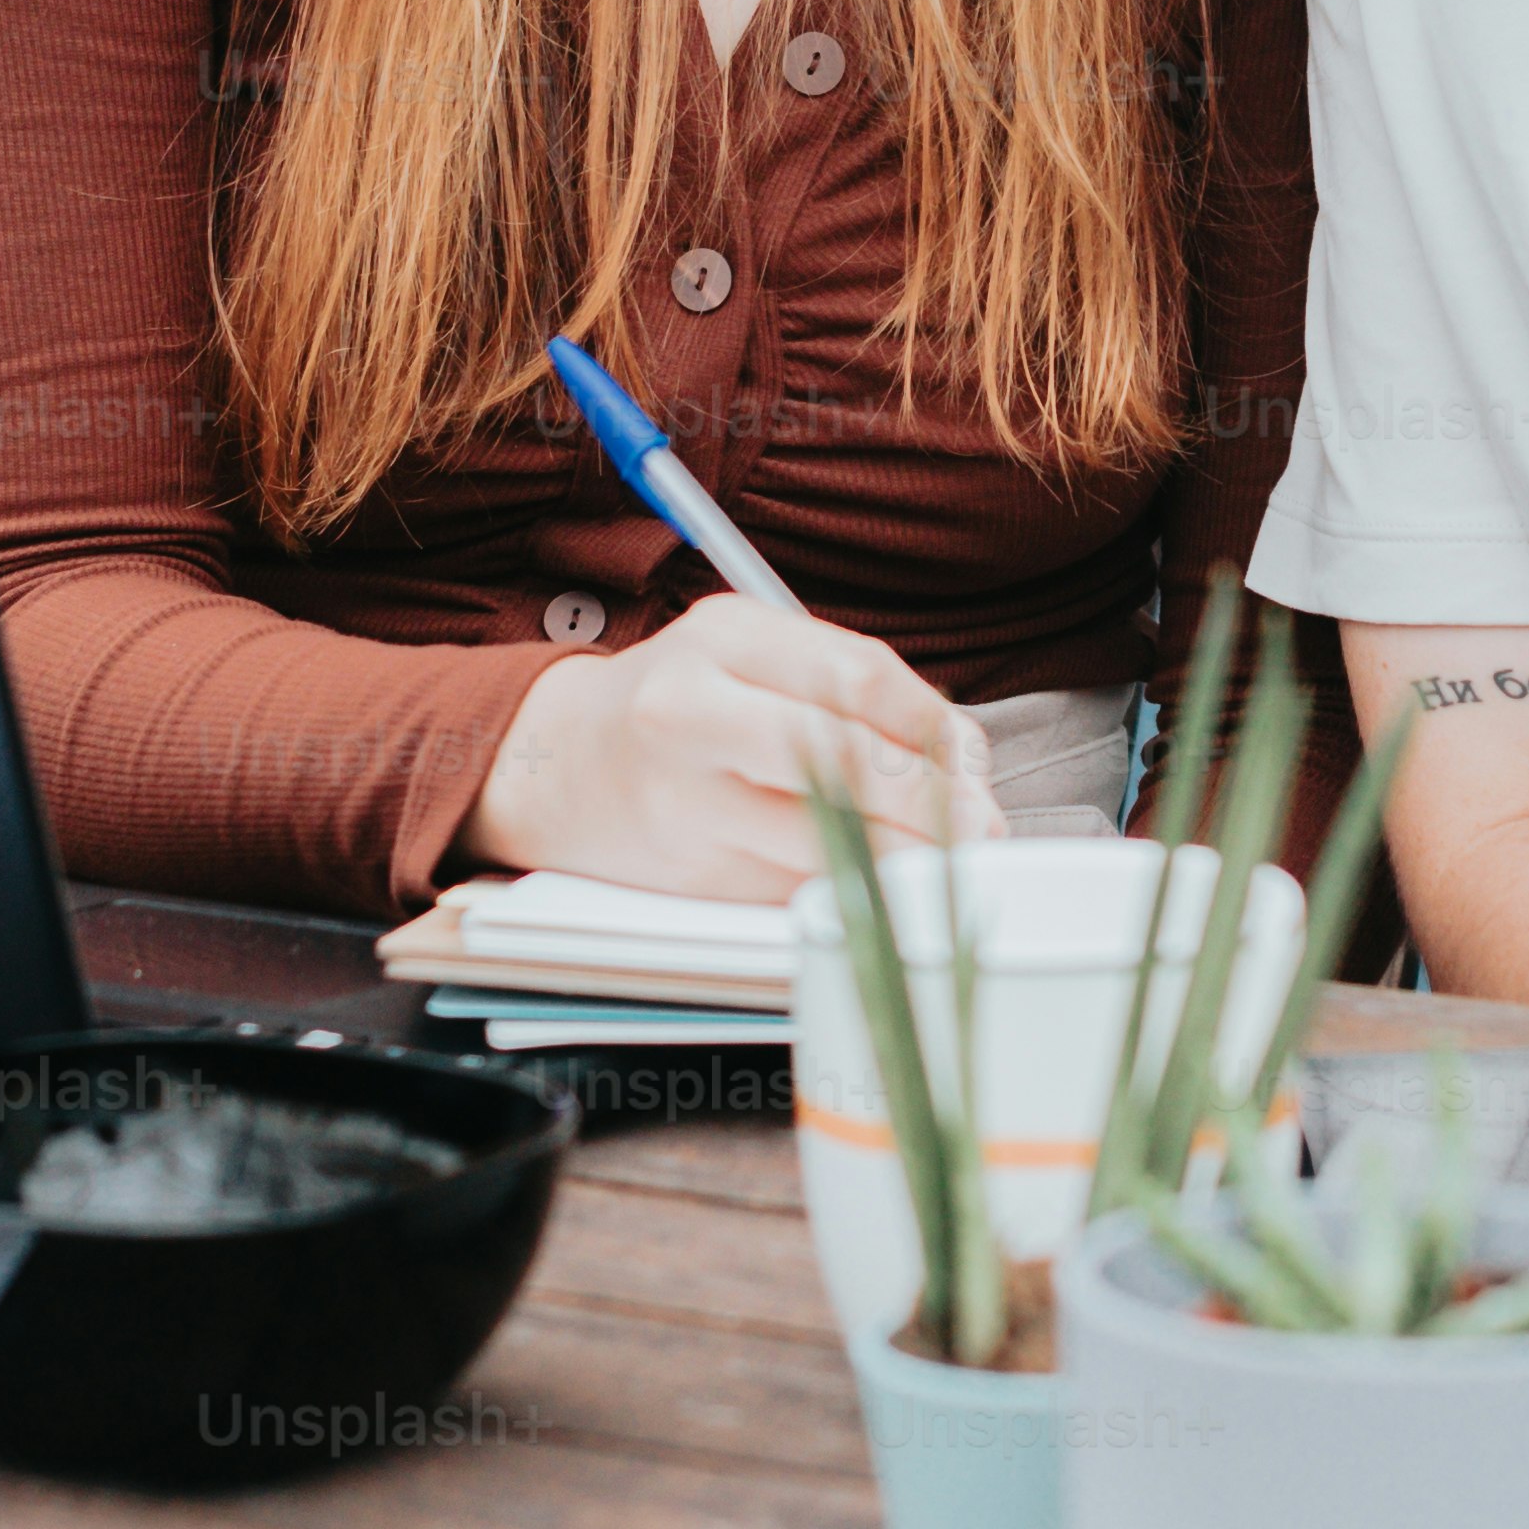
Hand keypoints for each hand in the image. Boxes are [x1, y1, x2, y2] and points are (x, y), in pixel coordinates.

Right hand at [465, 597, 999, 901]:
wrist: (548, 767)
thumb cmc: (670, 704)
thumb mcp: (743, 652)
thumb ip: (843, 685)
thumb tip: (959, 754)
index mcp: (721, 638)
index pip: (858, 677)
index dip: (934, 725)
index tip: (972, 760)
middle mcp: (693, 712)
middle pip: (846, 761)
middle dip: (932, 803)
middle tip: (980, 826)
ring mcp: (685, 800)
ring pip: (827, 840)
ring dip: (906, 860)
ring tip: (946, 861)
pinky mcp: (688, 876)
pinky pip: (796, 889)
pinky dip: (852, 891)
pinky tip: (881, 885)